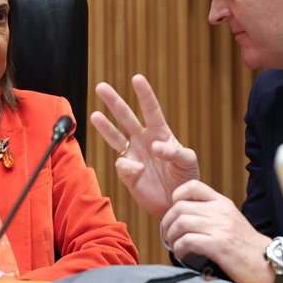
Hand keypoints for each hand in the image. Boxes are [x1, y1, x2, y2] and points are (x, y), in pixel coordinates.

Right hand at [90, 74, 199, 216]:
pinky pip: (122, 165)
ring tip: (95, 115)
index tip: (137, 78)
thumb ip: (174, 152)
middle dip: (114, 102)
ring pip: (115, 136)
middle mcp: (143, 140)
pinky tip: (138, 171)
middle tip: (101, 87)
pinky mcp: (128, 173)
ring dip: (105, 126)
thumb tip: (155, 146)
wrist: (177, 203)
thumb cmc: (186, 178)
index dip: (144, 94)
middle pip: (126, 117)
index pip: (151, 109)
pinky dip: (128, 167)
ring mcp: (134, 155)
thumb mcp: (187, 161)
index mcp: (160, 133)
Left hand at [161, 180, 275, 282]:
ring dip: (172, 237)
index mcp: (222, 202)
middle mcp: (220, 211)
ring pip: (181, 223)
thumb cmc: (244, 245)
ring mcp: (220, 228)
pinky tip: (182, 254)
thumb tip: (183, 216)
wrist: (267, 262)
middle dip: (167, 222)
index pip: (193, 186)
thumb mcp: (229, 220)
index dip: (176, 197)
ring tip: (174, 246)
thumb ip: (210, 214)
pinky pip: (188, 241)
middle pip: (180, 207)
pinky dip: (179, 249)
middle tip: (167, 234)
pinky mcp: (219, 245)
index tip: (174, 213)